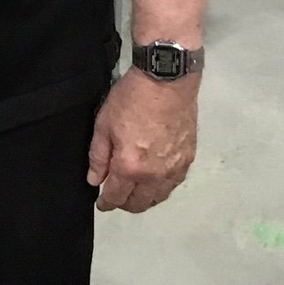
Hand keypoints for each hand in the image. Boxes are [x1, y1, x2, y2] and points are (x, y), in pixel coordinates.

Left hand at [87, 69, 198, 212]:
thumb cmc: (131, 99)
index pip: (116, 197)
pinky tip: (155, 179)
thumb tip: (95, 180)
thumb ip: (98, 156)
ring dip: (145, 198)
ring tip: (135, 190)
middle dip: (125, 204)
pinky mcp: (188, 159)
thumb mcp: (104, 124)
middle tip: (117, 197)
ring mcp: (174, 169)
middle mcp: (154, 175)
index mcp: (130, 167)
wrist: (167, 80)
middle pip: (139, 204)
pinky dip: (162, 187)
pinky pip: (174, 184)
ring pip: (159, 197)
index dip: (106, 203)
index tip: (102, 204)